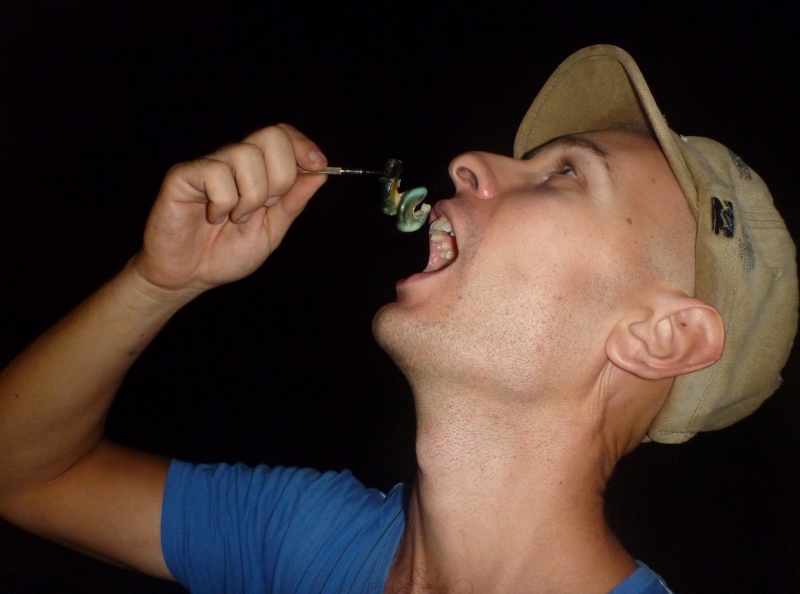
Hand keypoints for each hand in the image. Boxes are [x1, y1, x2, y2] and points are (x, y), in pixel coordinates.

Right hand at [132, 124, 327, 293]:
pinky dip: (223, 202)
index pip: (282, 136)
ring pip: (245, 154)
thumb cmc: (224, 253)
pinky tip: (213, 216)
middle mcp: (233, 161)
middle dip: (281, 176)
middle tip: (265, 206)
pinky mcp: (183, 175)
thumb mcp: (270, 232)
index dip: (303, 145)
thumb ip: (292, 203)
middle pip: (270, 136)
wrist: (187, 276)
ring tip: (235, 218)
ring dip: (250, 196)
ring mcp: (208, 165)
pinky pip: (216, 173)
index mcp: (257, 171)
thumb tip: (319, 174)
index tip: (318, 165)